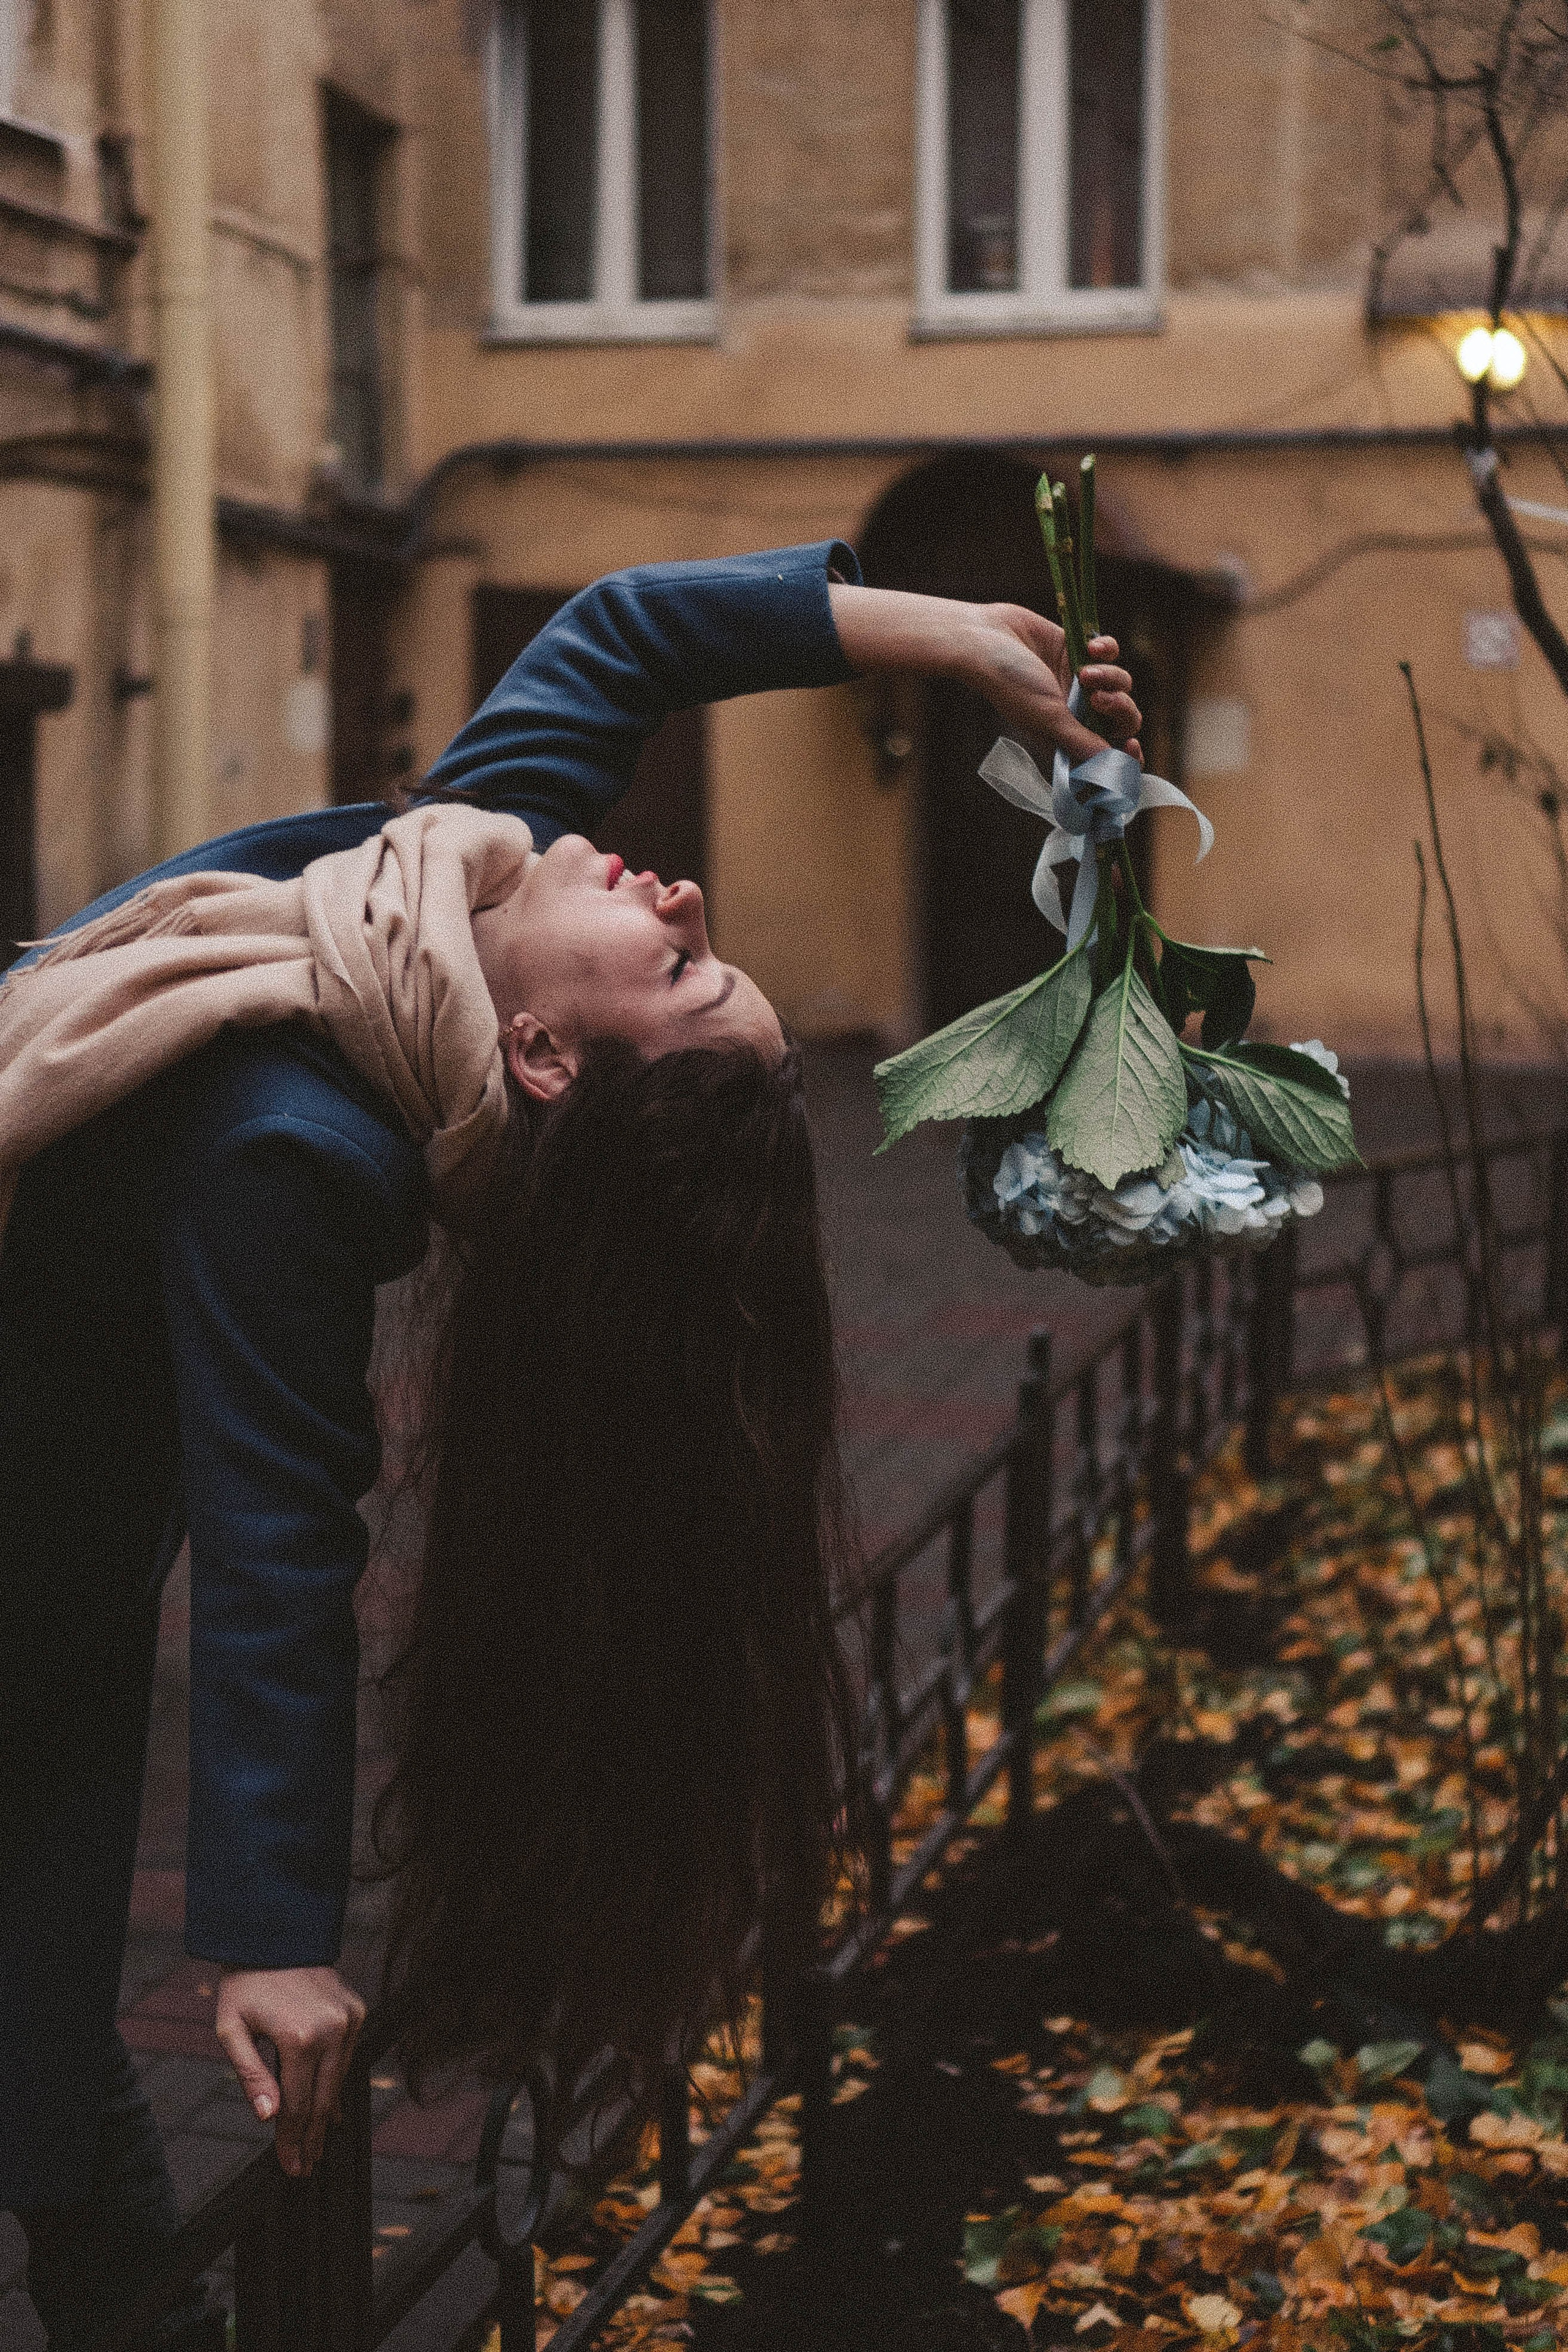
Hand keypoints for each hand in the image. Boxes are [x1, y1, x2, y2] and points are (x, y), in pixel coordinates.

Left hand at [216, 1965, 366, 2177]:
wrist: (276, 1933)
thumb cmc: (246, 1984)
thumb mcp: (232, 2030)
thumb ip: (251, 2075)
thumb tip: (269, 2118)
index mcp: (299, 2038)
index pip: (296, 2105)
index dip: (291, 2140)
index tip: (290, 2169)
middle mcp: (332, 2030)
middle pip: (322, 2100)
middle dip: (311, 2138)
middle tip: (305, 2168)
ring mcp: (349, 2019)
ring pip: (339, 2081)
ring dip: (326, 2115)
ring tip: (316, 2146)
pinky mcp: (357, 2010)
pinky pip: (348, 2057)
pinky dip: (338, 2083)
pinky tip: (331, 2108)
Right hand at [959, 603, 1142, 768]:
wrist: (987, 637)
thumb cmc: (1010, 683)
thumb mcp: (1049, 718)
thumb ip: (1082, 742)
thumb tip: (1112, 770)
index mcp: (1066, 736)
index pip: (1106, 755)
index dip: (1123, 757)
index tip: (1132, 748)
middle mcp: (1076, 711)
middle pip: (1122, 719)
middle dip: (1120, 710)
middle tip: (1100, 700)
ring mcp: (1080, 681)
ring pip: (1121, 684)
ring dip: (1109, 676)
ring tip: (1084, 671)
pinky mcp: (1080, 650)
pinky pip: (1111, 653)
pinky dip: (1106, 649)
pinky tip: (1090, 646)